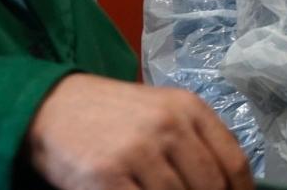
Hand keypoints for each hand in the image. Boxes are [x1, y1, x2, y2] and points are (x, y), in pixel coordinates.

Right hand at [28, 73, 252, 189]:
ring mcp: (137, 151)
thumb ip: (196, 141)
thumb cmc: (114, 114)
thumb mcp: (164, 112)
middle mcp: (169, 126)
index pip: (233, 162)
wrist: (53, 106)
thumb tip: (227, 184)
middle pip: (209, 186)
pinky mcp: (106, 175)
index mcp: (189, 109)